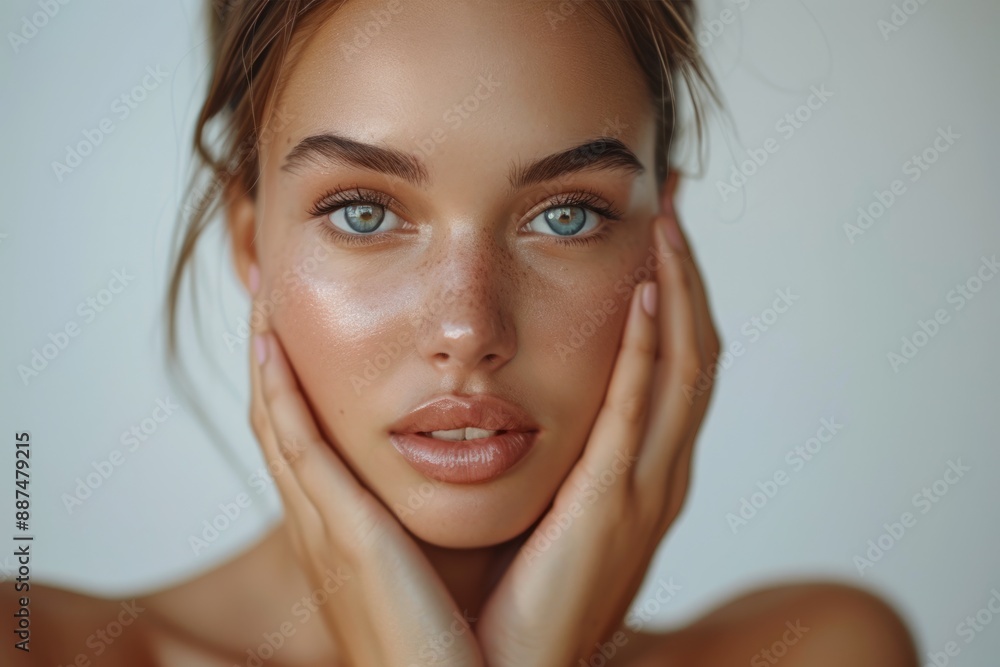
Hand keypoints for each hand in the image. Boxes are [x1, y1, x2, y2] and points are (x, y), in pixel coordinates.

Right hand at [247, 273, 484, 666]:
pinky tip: (270, 344)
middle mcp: (324, 524)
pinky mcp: (342, 534)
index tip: (294, 330)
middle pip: (280, 423)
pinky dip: (278, 393)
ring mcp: (324, 528)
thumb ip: (440, 513)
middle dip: (268, 362)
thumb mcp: (444, 561)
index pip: (309, 442)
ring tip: (261, 299)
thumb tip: (474, 463)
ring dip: (265, 361)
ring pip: (276, 424)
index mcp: (349, 530)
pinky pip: (298, 448)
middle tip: (264, 296)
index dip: (293, 385)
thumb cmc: (466, 638)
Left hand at [476, 209, 720, 666]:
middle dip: (688, 277)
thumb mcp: (534, 509)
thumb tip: (496, 397)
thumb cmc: (507, 594)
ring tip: (666, 225)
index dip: (672, 297)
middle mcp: (655, 474)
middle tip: (673, 204)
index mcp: (636, 473)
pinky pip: (640, 412)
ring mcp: (642, 490)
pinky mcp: (612, 504)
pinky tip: (643, 294)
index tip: (653, 234)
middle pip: (692, 354)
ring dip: (679, 293)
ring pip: (683, 371)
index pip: (669, 366)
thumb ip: (535, 453)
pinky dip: (648, 350)